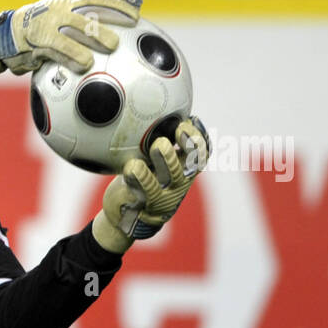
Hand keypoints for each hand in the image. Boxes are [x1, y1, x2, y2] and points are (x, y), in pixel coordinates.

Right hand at [0, 0, 141, 80]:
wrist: (6, 36)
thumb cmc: (42, 31)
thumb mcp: (61, 21)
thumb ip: (83, 24)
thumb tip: (116, 35)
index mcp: (68, 3)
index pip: (96, 0)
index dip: (117, 7)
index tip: (136, 16)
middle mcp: (58, 11)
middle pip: (83, 18)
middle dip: (99, 29)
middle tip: (116, 43)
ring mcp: (45, 27)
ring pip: (66, 36)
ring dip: (80, 47)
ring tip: (92, 61)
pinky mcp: (35, 44)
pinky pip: (53, 52)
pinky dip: (68, 59)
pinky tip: (81, 68)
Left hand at [91, 116, 209, 253]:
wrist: (125, 216)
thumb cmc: (140, 182)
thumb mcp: (152, 163)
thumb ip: (158, 144)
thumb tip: (156, 111)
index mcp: (183, 169)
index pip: (202, 153)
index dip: (200, 137)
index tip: (189, 120)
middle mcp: (178, 181)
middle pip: (193, 162)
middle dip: (189, 143)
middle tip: (179, 128)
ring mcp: (164, 193)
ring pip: (172, 175)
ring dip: (167, 157)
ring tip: (158, 144)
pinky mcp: (145, 202)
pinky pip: (146, 188)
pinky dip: (140, 176)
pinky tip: (132, 165)